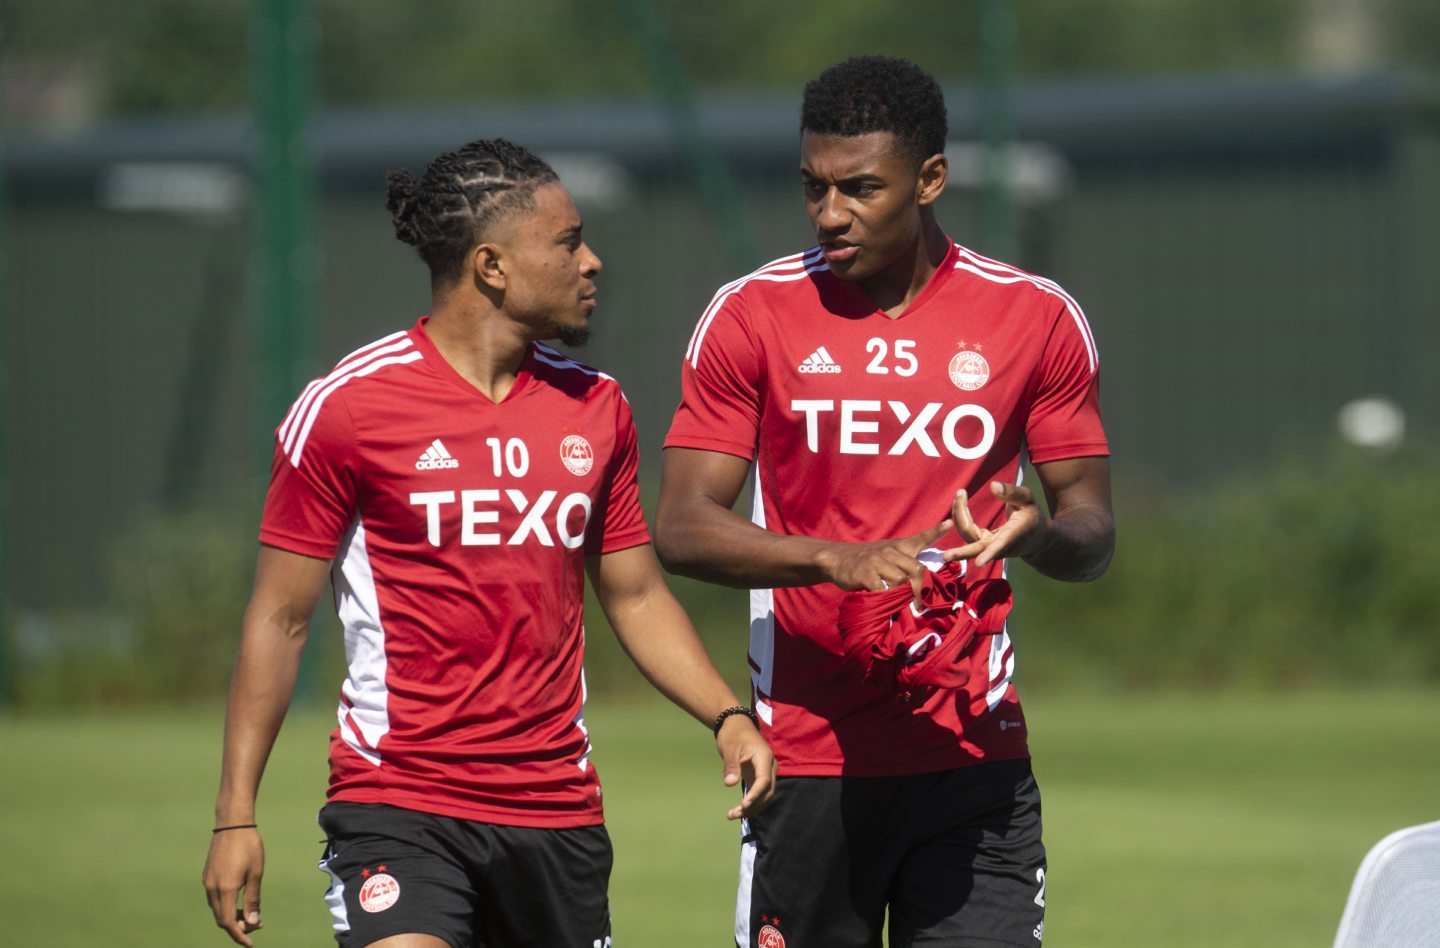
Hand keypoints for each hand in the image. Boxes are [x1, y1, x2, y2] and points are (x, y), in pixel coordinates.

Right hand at [203, 828, 264, 945]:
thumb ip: (253, 899)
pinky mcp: (207, 875)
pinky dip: (225, 905)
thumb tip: (253, 922)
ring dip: (232, 916)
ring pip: (217, 909)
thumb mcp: (256, 873)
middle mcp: (212, 888)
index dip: (239, 935)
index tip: (250, 943)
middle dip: (238, 927)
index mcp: (225, 889)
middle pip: (221, 918)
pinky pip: (214, 898)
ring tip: (251, 914)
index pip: (229, 922)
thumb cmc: (249, 846)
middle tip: (257, 925)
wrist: (232, 824)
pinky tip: (239, 901)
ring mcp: (207, 881)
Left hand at [716, 716, 776, 819]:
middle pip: (767, 791)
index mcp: (764, 757)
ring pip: (765, 795)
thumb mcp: (729, 748)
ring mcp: (766, 772)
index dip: (755, 794)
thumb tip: (729, 783)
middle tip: (734, 813)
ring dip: (752, 807)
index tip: (743, 805)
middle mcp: (769, 767)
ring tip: (732, 815)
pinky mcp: (759, 777)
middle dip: (753, 805)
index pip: (764, 780)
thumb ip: (731, 765)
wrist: (736, 725)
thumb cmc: (733, 734)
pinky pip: (759, 793)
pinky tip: (738, 811)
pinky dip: (751, 803)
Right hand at [817, 518, 953, 598]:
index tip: (950, 523)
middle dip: (923, 589)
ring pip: (900, 581)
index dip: (936, 531)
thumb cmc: (868, 561)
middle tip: (923, 606)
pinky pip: (881, 588)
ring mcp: (877, 561)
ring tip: (900, 606)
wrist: (838, 558)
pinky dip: (885, 598)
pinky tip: (882, 601)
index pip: (921, 538)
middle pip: (916, 569)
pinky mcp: (864, 573)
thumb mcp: (888, 555)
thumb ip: (905, 564)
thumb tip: (924, 584)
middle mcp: (890, 551)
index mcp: (899, 547)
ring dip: (902, 596)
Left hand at [943, 483, 1043, 566]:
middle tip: (945, 556)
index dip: (989, 553)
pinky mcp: (982, 543)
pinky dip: (961, 516)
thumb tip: (992, 486)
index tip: (979, 562)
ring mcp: (989, 546)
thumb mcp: (1028, 500)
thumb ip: (1012, 493)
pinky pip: (967, 531)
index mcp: (1013, 535)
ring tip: (960, 494)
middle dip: (962, 552)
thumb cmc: (1032, 516)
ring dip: (959, 516)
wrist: (1036, 537)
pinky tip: (959, 501)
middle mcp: (999, 545)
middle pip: (977, 548)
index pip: (1000, 545)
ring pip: (968, 536)